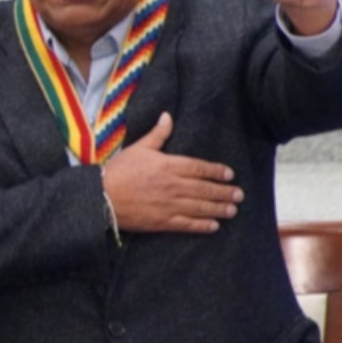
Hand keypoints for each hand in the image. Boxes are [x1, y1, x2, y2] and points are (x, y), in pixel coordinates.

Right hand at [102, 112, 243, 233]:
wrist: (102, 197)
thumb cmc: (118, 171)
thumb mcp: (138, 148)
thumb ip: (157, 134)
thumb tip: (168, 116)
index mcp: (168, 165)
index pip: (200, 167)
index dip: (216, 171)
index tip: (229, 174)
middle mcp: (174, 185)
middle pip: (205, 189)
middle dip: (224, 192)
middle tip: (239, 194)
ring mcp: (170, 205)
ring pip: (201, 207)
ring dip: (219, 209)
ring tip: (232, 210)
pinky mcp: (163, 221)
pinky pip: (188, 224)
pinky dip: (202, 225)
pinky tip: (214, 226)